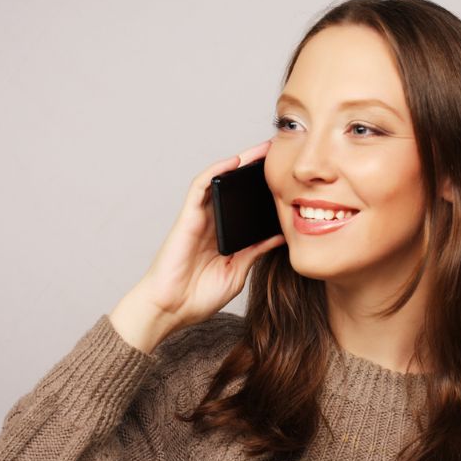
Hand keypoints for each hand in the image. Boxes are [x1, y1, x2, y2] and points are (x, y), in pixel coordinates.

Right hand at [111, 139, 284, 351]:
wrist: (171, 310)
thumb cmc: (198, 296)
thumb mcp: (238, 271)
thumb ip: (256, 251)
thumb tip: (281, 236)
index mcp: (226, 235)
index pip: (247, 205)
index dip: (265, 189)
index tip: (289, 177)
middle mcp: (213, 222)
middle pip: (235, 188)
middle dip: (256, 168)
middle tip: (280, 152)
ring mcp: (199, 218)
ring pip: (220, 181)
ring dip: (240, 162)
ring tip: (263, 149)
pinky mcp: (187, 218)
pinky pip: (200, 188)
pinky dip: (216, 171)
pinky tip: (234, 162)